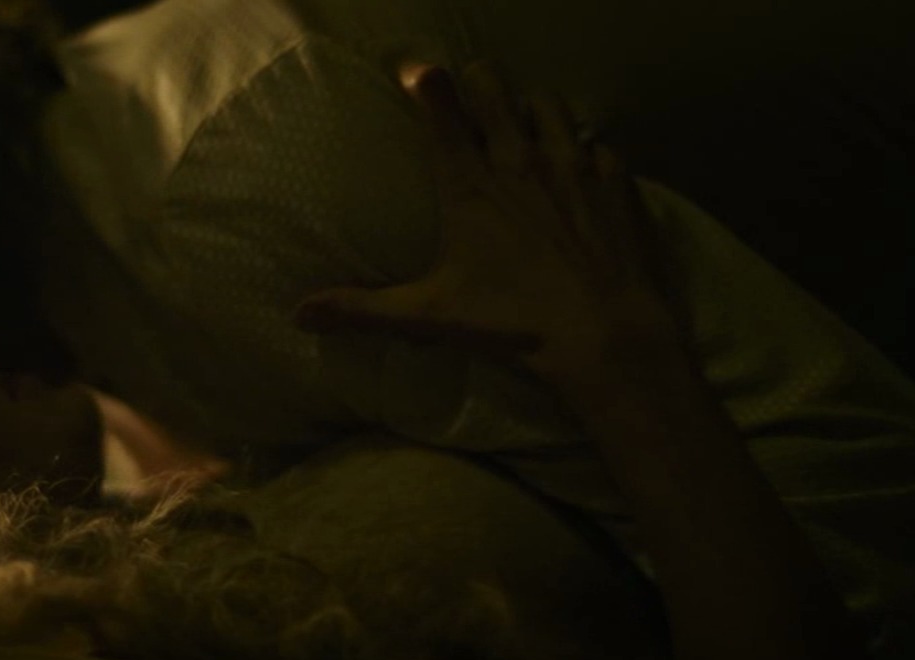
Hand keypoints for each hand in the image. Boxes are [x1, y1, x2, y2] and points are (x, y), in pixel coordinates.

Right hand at [294, 62, 686, 379]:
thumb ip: (363, 309)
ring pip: (548, 102)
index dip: (423, 80)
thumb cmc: (513, 322)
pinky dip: (585, 151)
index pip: (440, 106)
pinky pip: (598, 144)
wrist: (604, 332)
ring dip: (532, 109)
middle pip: (493, 87)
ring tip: (525, 129)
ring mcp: (572, 164)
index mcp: (470, 184)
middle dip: (478, 84)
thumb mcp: (430, 316)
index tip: (414, 73)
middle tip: (471, 103)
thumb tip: (299, 314)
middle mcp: (519, 159)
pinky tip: (580, 172)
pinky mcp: (615, 180)